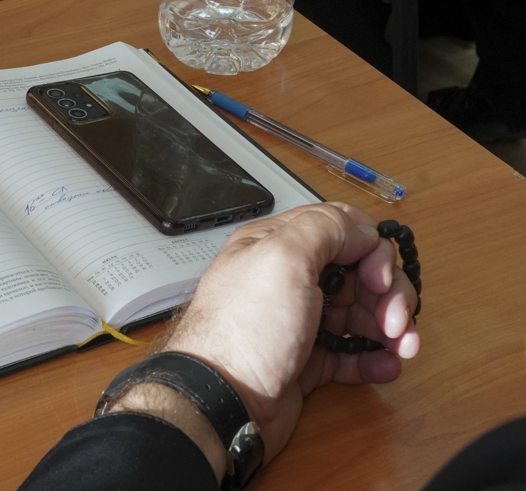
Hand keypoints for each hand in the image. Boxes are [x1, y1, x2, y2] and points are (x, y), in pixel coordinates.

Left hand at [159, 202, 420, 463]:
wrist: (225, 400)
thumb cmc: (249, 326)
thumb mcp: (282, 258)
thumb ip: (325, 228)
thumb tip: (364, 231)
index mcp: (277, 245)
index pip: (339, 227)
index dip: (369, 247)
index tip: (377, 276)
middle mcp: (289, 278)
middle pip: (358, 271)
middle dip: (388, 292)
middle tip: (395, 319)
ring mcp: (300, 321)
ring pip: (362, 312)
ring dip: (391, 326)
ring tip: (403, 347)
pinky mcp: (309, 360)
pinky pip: (353, 352)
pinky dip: (376, 357)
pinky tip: (388, 366)